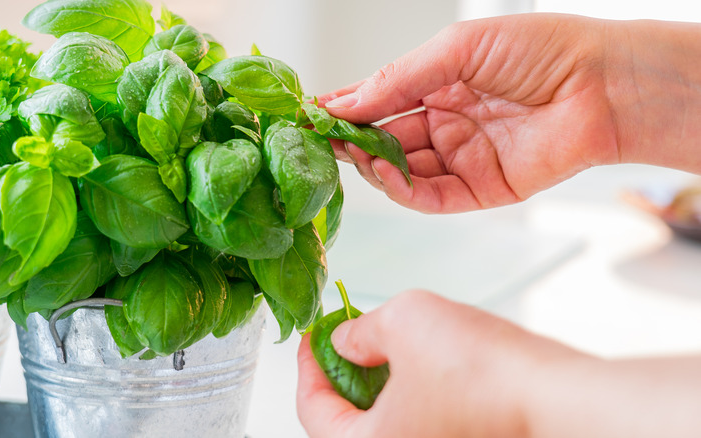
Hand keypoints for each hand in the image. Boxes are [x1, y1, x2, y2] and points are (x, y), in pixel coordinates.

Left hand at [296, 290, 585, 437]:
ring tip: (381, 341)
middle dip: (341, 373)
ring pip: (382, 420)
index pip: (313, 411)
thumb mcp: (400, 321)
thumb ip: (360, 331)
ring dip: (373, 381)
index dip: (308, 365)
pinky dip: (404, 391)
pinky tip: (415, 359)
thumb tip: (345, 340)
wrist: (551, 392)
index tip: (314, 336)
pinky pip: (413, 421)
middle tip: (344, 336)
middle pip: (346, 420)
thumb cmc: (481, 370)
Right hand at [320, 14, 700, 212]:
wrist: (603, 84)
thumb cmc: (541, 50)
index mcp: (438, 85)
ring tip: (352, 154)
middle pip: (383, 139)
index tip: (310, 112)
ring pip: (401, 171)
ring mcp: (460, 159)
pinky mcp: (479, 190)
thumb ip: (400, 78)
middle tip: (321, 139)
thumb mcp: (457, 49)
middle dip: (351, 140)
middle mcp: (444, 124)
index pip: (378, 101)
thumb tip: (345, 102)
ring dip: (372, 165)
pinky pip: (430, 196)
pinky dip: (403, 189)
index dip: (345, 107)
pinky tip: (386, 173)